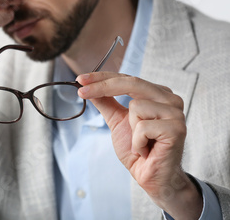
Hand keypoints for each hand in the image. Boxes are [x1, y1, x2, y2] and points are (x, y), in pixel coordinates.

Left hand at [76, 72, 202, 218]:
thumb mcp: (117, 121)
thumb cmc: (138, 150)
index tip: (80, 79)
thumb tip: (88, 86)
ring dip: (130, 129)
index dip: (102, 77)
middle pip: (131, 83)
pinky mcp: (177, 128)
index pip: (127, 78)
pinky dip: (138, 142)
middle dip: (102, 87)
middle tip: (81, 91)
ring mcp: (176, 113)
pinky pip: (142, 127)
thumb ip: (107, 102)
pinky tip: (147, 150)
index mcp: (158, 94)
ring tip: (141, 142)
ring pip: (135, 106)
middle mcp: (170, 99)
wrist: (151, 178)